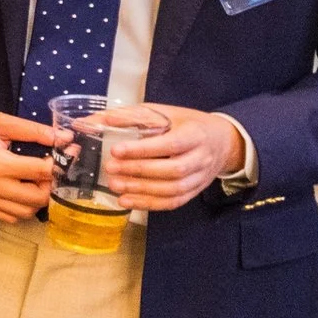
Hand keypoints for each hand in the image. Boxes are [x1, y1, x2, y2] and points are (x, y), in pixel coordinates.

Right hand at [0, 110, 59, 222]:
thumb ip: (32, 130)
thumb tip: (62, 137)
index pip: (41, 172)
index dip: (58, 163)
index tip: (63, 155)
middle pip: (37, 198)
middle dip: (50, 185)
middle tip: (48, 170)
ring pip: (25, 212)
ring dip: (37, 199)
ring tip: (36, 182)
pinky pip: (9, 217)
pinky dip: (21, 209)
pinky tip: (21, 192)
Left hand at [100, 104, 244, 211]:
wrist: (222, 141)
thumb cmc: (187, 124)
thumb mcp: (164, 112)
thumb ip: (132, 116)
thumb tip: (96, 120)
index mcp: (195, 134)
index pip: (171, 144)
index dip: (143, 150)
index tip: (116, 150)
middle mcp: (201, 158)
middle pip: (172, 170)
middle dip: (138, 170)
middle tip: (110, 168)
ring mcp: (199, 177)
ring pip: (173, 189)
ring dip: (141, 190)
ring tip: (115, 185)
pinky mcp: (194, 191)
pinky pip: (172, 202)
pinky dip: (148, 204)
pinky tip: (127, 201)